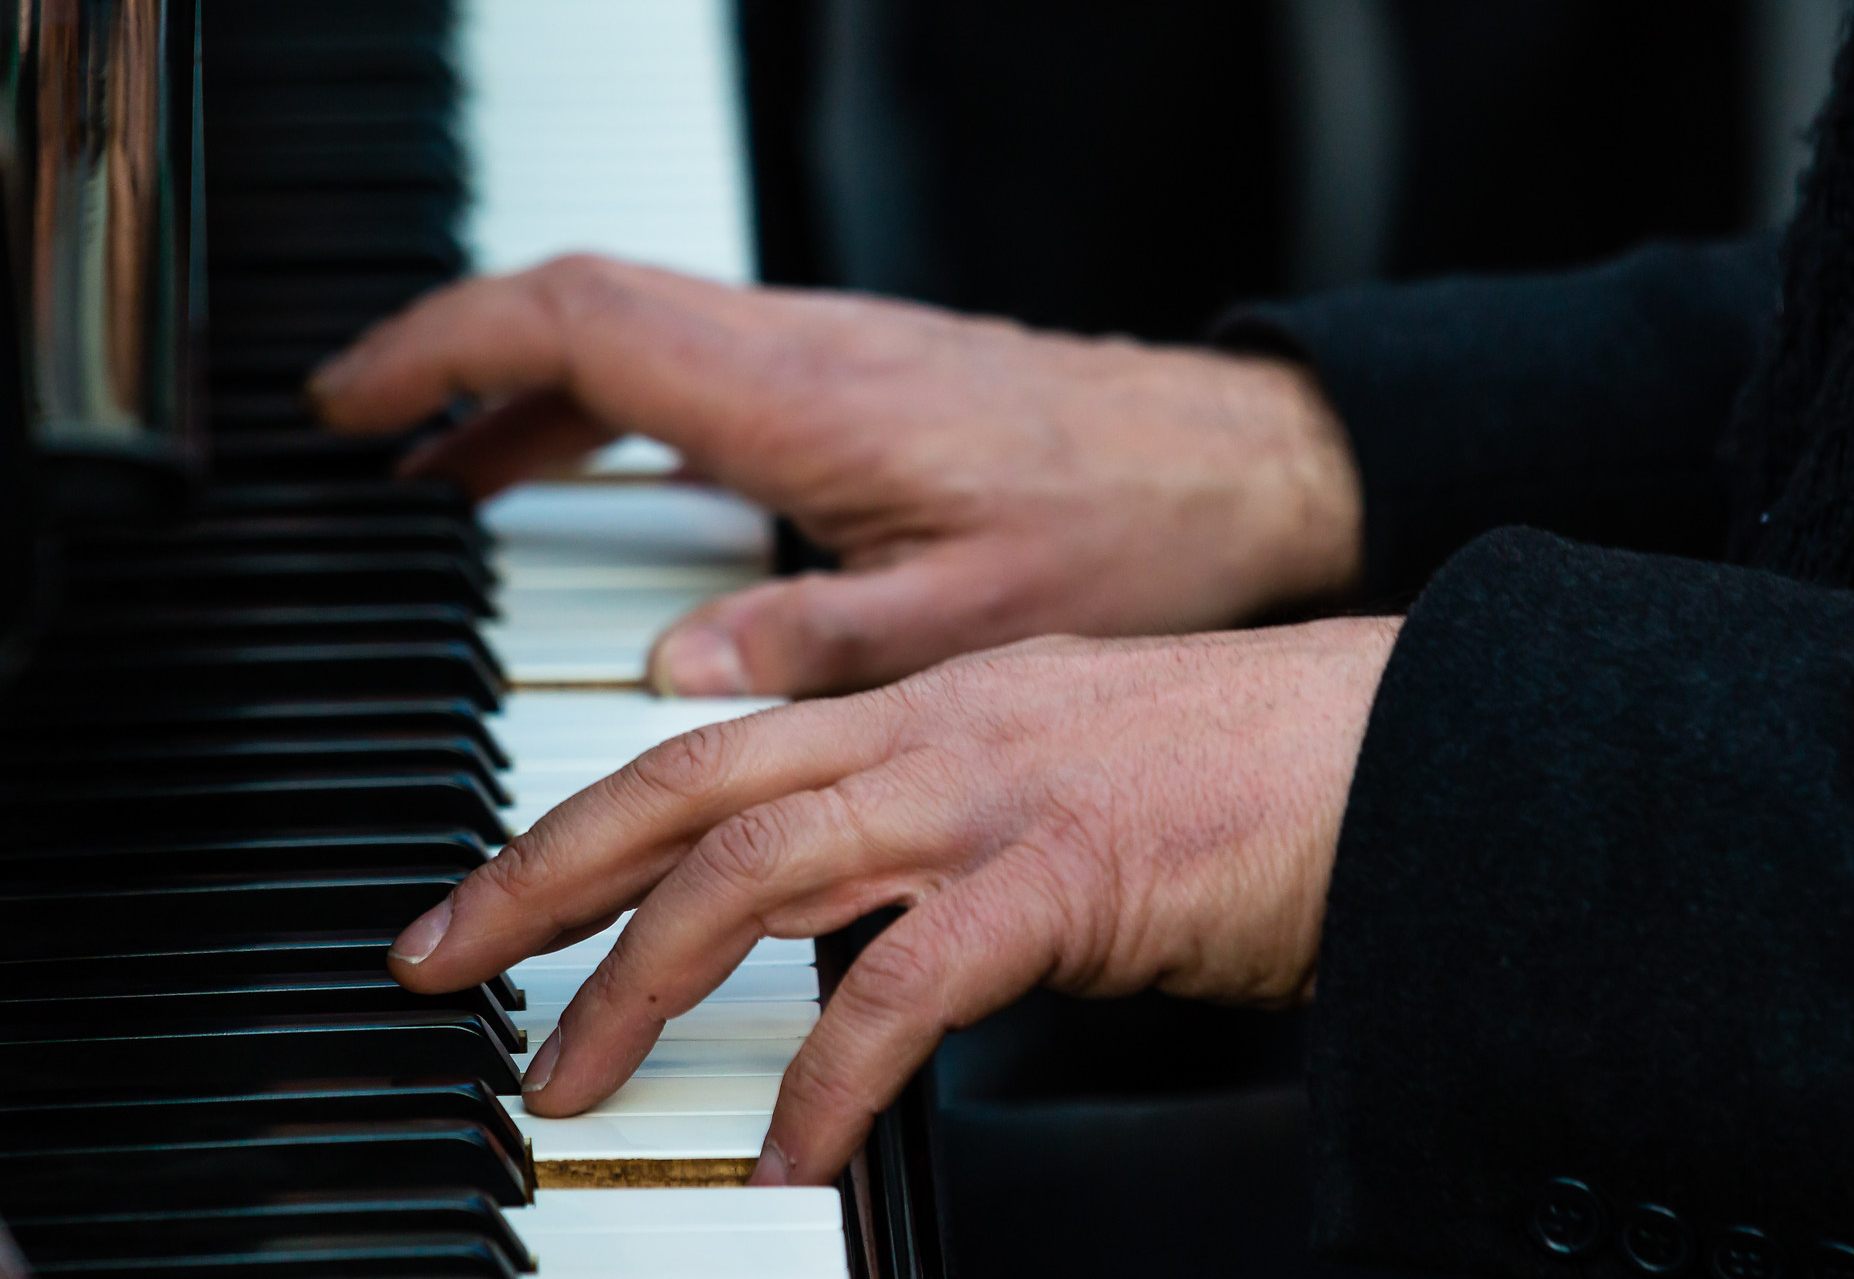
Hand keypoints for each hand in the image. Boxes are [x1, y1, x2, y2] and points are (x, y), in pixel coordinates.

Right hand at [309, 256, 1364, 696]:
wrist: (1235, 463)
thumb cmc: (1130, 532)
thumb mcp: (973, 618)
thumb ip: (817, 640)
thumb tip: (672, 668)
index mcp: (803, 397)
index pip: (577, 323)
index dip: (443, 348)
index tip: (349, 394)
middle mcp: (800, 348)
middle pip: (578, 297)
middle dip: (447, 347)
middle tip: (353, 419)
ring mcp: (823, 350)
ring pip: (629, 322)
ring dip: (521, 379)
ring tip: (434, 468)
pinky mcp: (853, 373)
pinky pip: (687, 359)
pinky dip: (601, 400)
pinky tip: (582, 471)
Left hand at [384, 616, 1401, 1184]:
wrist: (1413, 747)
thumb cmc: (1260, 775)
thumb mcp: (1064, 778)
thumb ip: (947, 830)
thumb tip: (855, 927)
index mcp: (930, 703)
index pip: (710, 745)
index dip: (582, 819)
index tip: (493, 896)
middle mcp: (938, 728)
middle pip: (685, 788)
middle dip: (540, 880)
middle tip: (439, 965)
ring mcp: (994, 793)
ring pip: (756, 873)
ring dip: (637, 986)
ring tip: (568, 1087)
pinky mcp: (1065, 876)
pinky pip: (902, 981)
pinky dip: (825, 1074)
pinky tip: (789, 1150)